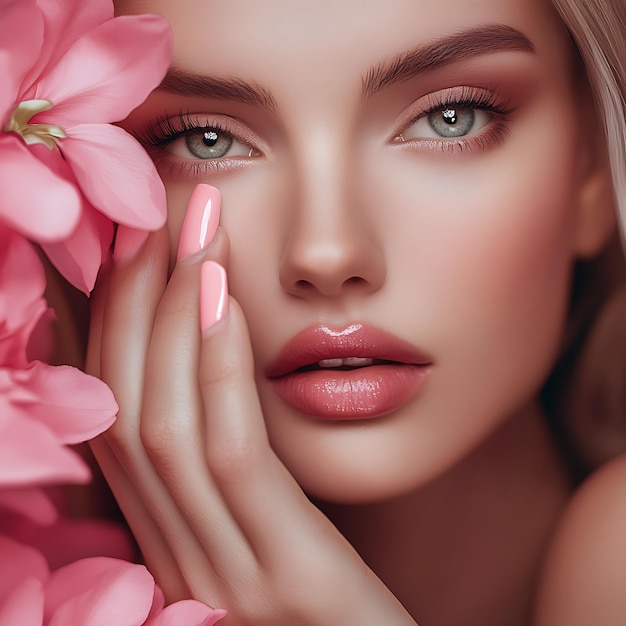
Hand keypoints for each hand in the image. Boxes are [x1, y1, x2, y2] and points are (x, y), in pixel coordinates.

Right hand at [87, 185, 415, 624]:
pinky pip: (233, 458)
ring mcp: (220, 579)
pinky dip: (220, 372)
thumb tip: (214, 371)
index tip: (134, 246)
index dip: (111, 325)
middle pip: (124, 407)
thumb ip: (236, 475)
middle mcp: (175, 560)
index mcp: (170, 544)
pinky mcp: (283, 580)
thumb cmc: (341, 601)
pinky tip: (227, 300)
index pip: (114, 417)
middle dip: (133, 300)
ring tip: (194, 233)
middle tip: (161, 214)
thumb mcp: (274, 532)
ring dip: (173, 316)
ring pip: (164, 424)